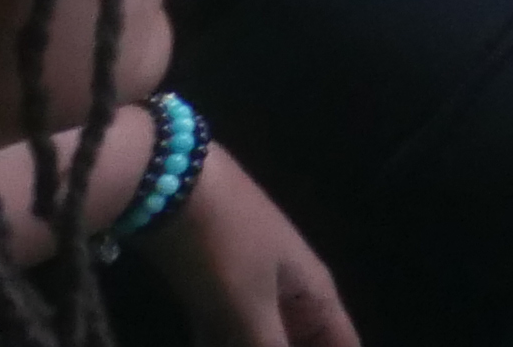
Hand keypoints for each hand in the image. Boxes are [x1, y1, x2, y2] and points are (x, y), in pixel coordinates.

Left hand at [140, 144, 358, 346]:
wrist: (169, 182)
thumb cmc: (222, 243)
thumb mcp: (245, 309)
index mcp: (314, 293)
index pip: (343, 346)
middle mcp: (291, 294)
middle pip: (302, 345)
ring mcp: (251, 291)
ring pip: (262, 343)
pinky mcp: (213, 291)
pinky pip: (226, 337)